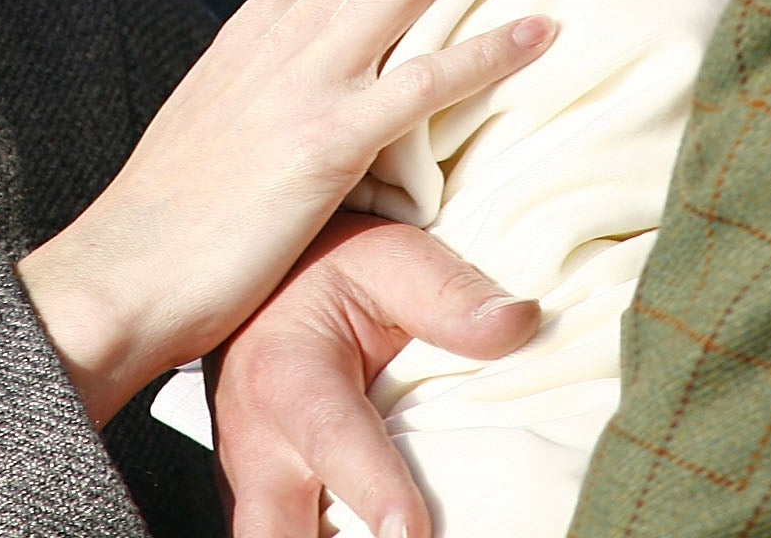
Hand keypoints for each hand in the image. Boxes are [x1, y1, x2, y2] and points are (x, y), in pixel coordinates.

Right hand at [17, 0, 559, 422]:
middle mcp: (284, 32)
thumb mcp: (227, 104)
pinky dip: (484, 52)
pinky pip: (416, 87)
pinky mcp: (320, 148)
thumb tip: (332, 52)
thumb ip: (281, 65)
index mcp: (263, 19)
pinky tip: (541, 31)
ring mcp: (303, 84)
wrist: (119, 274)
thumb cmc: (177, 207)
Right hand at [216, 214, 542, 537]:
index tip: (411, 533)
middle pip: (269, 532)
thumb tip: (519, 324)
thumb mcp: (391, 259)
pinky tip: (367, 536)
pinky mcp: (260, 498)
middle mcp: (257, 440)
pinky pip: (281, 536)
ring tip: (398, 537)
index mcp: (289, 375)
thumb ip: (449, 294)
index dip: (376, 492)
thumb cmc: (332, 269)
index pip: (335, 442)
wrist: (272, 284)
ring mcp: (251, 478)